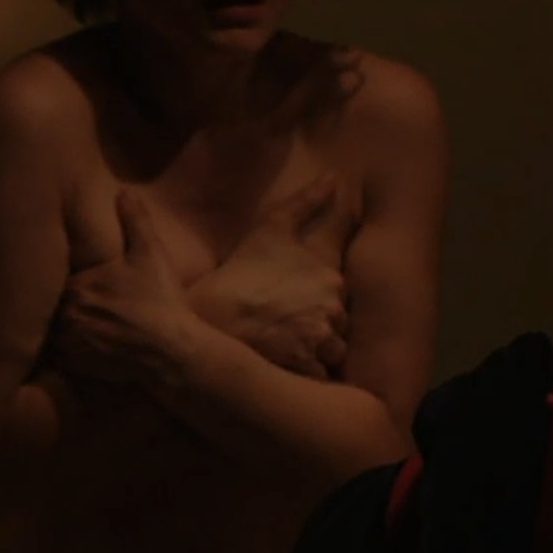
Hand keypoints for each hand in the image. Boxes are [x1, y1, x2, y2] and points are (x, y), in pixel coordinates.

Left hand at [50, 191, 194, 389]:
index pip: (58, 281)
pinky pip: (64, 359)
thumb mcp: (150, 254)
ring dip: (67, 331)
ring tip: (85, 330)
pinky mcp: (78, 367)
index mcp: (76, 285)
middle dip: (67, 307)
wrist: (171, 352)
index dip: (72, 284)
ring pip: (57, 333)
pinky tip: (91, 350)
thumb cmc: (160, 301)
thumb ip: (135, 221)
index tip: (84, 287)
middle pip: (56, 307)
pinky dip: (73, 355)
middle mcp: (65, 314)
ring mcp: (70, 343)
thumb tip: (124, 192)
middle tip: (85, 308)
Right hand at [184, 173, 356, 379]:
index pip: (340, 286)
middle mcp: (334, 306)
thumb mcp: (271, 228)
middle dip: (318, 320)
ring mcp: (323, 339)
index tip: (297, 296)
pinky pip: (320, 374)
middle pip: (338, 318)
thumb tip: (334, 178)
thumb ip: (306, 202)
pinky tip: (282, 363)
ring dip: (316, 348)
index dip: (320, 291)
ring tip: (283, 344)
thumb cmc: (241, 270)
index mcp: (330, 274)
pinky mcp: (310, 367)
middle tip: (282, 320)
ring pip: (333, 348)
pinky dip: (307, 372)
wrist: (212, 316)